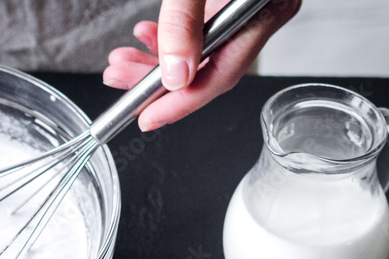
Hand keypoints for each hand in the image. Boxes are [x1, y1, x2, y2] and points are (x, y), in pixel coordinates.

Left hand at [103, 0, 301, 130]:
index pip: (221, 76)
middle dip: (157, 83)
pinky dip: (170, 39)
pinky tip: (146, 38)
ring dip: (156, 63)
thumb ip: (186, 21)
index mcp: (267, 9)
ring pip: (199, 54)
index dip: (179, 103)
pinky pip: (200, 32)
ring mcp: (247, 10)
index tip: (147, 118)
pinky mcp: (230, 1)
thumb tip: (176, 75)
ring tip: (122, 63)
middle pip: (206, 70)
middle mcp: (261, 14)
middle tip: (121, 85)